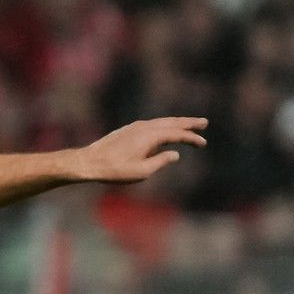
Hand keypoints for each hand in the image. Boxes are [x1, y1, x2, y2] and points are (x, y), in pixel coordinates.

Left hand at [74, 117, 206, 183]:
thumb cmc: (114, 170)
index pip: (176, 134)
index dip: (191, 138)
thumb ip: (160, 161)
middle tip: (204, 123)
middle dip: (188, 123)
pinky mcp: (128, 129)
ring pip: (161, 121)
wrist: (89, 162)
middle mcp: (144, 127)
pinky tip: (165, 129)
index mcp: (150, 136)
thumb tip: (175, 153)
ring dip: (176, 123)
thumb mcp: (141, 172)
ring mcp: (135, 126)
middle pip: (171, 122)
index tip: (203, 143)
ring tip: (189, 125)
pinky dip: (164, 125)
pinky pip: (152, 124)